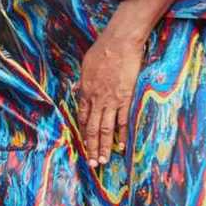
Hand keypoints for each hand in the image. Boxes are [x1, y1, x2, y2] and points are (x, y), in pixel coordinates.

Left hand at [77, 28, 143, 167]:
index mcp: (85, 90)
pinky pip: (122, 121)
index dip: (84, 132)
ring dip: (105, 146)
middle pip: (93, 127)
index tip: (84, 144)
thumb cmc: (102, 49)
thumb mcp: (86, 65)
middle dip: (92, 146)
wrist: (119, 43)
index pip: (83, 117)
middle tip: (92, 163)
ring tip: (104, 160)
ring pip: (106, 129)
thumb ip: (84, 80)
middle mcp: (96, 99)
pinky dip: (121, 134)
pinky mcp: (125, 98)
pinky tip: (121, 145)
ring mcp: (111, 100)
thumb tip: (80, 88)